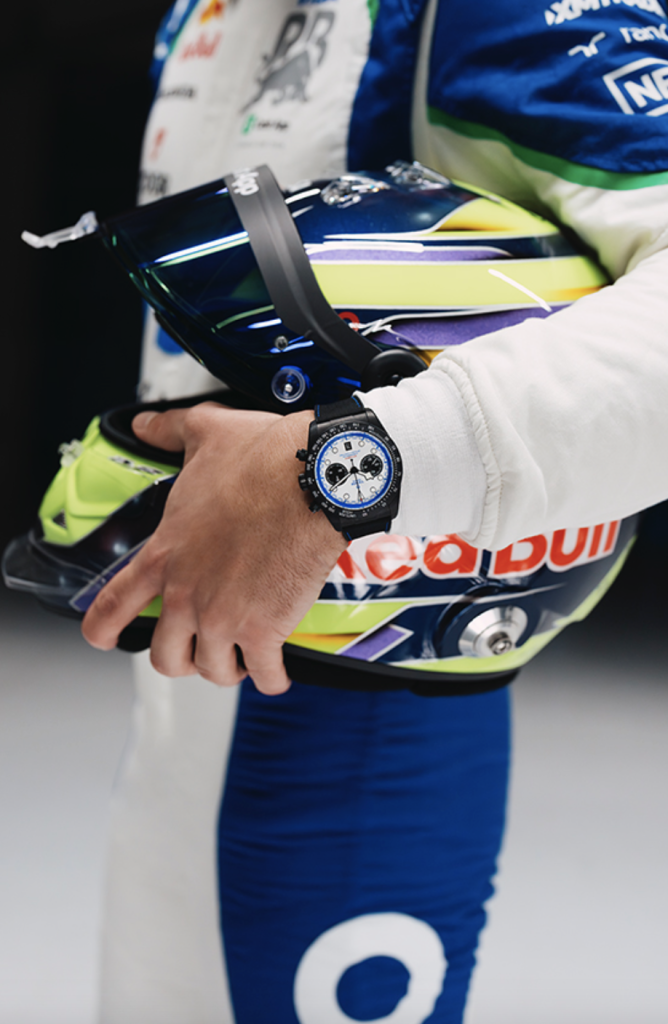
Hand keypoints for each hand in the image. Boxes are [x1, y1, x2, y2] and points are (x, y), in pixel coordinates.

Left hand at [81, 402, 346, 694]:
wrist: (315, 480)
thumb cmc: (264, 458)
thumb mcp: (205, 432)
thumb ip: (168, 430)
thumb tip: (144, 424)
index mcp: (165, 554)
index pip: (113, 605)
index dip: (101, 629)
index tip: (103, 638)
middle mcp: (186, 593)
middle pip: (165, 657)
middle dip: (182, 658)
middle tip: (200, 647)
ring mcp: (224, 617)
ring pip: (213, 671)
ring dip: (228, 667)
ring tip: (242, 655)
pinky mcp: (265, 631)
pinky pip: (264, 675)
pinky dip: (271, 677)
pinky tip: (276, 670)